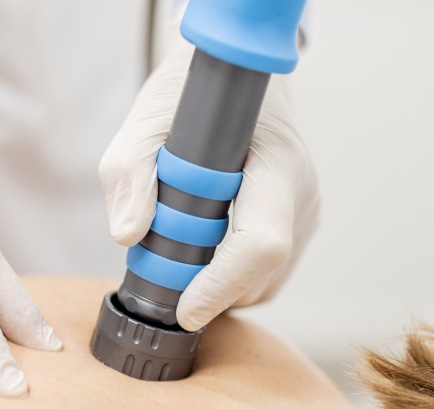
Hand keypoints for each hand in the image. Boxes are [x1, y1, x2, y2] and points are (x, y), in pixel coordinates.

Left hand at [98, 26, 319, 331]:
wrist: (231, 74)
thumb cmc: (193, 92)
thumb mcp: (147, 119)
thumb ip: (129, 172)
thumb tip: (128, 234)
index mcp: (276, 165)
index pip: (262, 244)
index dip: (222, 284)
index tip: (183, 309)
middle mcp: (301, 195)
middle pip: (262, 276)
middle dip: (210, 292)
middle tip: (161, 276)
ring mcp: (305, 215)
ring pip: (264, 285)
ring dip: (218, 288)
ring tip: (178, 254)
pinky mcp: (298, 227)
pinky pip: (266, 277)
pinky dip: (230, 279)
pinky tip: (201, 252)